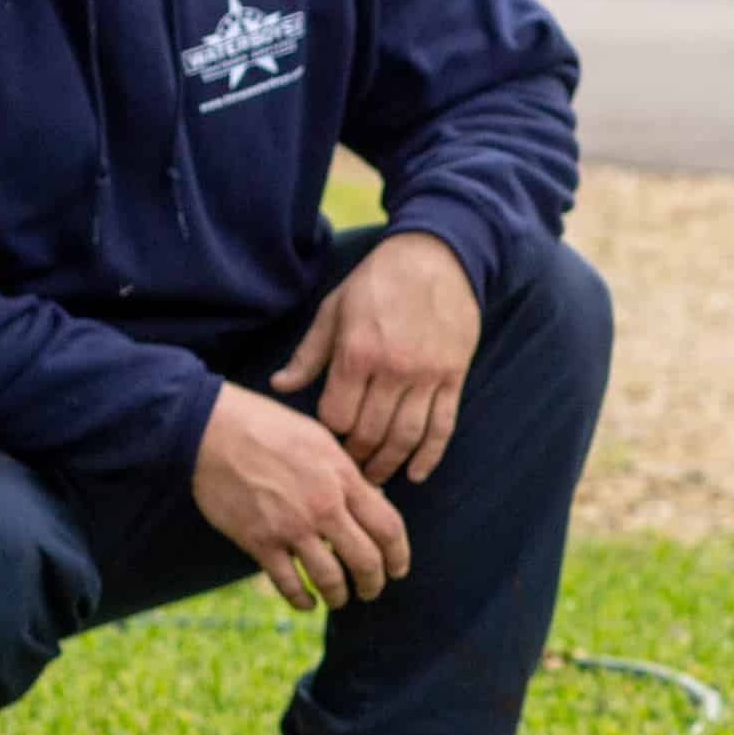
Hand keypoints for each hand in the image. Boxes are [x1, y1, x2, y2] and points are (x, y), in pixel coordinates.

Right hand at [191, 384, 410, 610]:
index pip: (388, 527)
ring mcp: (291, 527)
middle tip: (372, 590)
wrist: (210, 428)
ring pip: (331, 579)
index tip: (398, 568)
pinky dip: (302, 600)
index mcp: (343, 478)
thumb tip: (375, 500)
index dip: (399, 555)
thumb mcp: (319, 439)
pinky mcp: (259, 541)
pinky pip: (289, 584)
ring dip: (340, 596)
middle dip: (374, 583)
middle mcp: (323, 506)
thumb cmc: (266, 426)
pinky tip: (308, 602)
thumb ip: (348, 473)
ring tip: (340, 600)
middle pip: (366, 560)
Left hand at [272, 231, 480, 486]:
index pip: (337, 415)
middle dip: (356, 455)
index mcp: (356, 352)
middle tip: (348, 469)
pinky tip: (416, 473)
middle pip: (370, 432)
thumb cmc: (378, 282)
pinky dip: (429, 455)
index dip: (330, 432)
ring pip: (405, 436)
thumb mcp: (334, 310)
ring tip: (377, 476)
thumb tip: (280, 385)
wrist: (436, 258)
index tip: (327, 437)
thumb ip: (309, 353)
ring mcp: (426, 375)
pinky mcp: (452, 378)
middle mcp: (392, 369)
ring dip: (389, 463)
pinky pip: (442, 427)